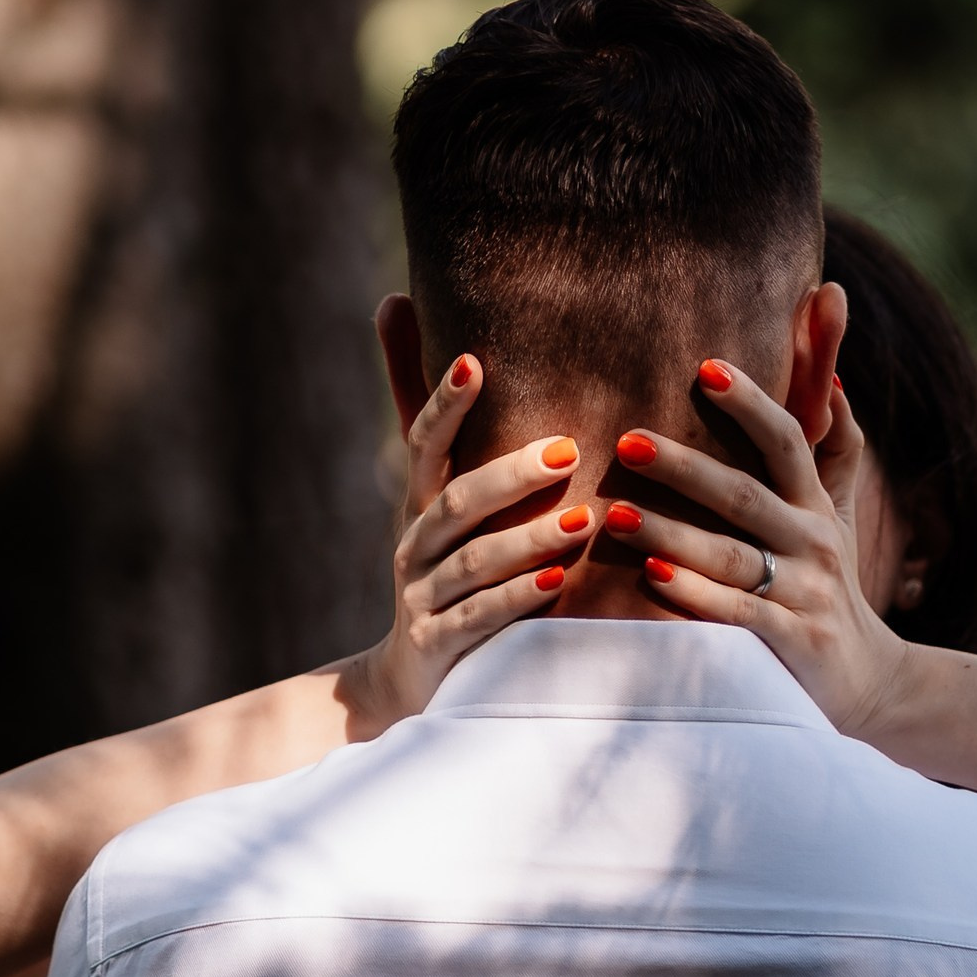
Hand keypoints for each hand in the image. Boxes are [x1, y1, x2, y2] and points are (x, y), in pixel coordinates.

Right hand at [349, 353, 587, 732]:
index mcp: (418, 504)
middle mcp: (414, 545)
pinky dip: (516, 600)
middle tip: (567, 450)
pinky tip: (555, 583)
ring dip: (527, 539)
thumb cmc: (441, 568)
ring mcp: (423, 598)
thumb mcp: (430, 492)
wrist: (410, 676)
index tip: (477, 362)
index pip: (424, 442)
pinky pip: (479, 620)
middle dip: (508, 476)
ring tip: (582, 520)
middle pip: (456, 502)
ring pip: (474, 563)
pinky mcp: (438, 647)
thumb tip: (393, 299)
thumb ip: (422, 410)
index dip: (445, 403)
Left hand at [601, 360, 913, 739]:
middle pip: (745, 495)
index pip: (788, 441)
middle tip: (628, 442)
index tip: (706, 367)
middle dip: (685, 468)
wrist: (867, 679)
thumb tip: (833, 382)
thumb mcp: (838, 515)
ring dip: (671, 533)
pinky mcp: (793, 642)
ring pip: (732, 557)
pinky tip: (653, 576)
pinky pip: (738, 614)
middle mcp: (813, 542)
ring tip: (615, 514)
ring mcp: (805, 594)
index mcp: (815, 505)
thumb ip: (837, 448)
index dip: (751, 404)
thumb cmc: (831, 585)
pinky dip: (696, 595)